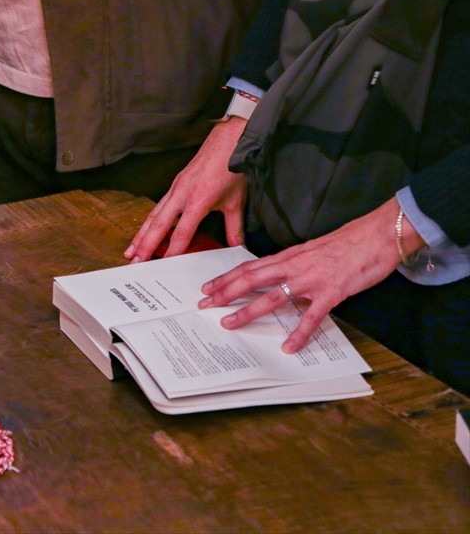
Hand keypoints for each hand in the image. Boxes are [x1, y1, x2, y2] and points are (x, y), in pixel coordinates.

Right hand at [125, 117, 248, 262]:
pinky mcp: (174, 185)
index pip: (181, 232)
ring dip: (141, 235)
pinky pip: (157, 207)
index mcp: (198, 200)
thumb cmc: (230, 170)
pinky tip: (142, 232)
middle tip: (136, 263)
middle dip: (146, 245)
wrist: (227, 142)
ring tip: (130, 252)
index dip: (172, 250)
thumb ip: (235, 228)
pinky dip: (147, 222)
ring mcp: (175, 189)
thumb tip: (239, 250)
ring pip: (153, 216)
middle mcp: (181, 195)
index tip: (164, 265)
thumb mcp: (236, 202)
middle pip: (158, 225)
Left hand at [198, 199, 418, 352]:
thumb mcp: (312, 251)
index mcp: (289, 256)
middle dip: (224, 293)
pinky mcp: (332, 292)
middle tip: (204, 305)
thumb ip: (294, 264)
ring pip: (272, 297)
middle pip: (250, 280)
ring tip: (230, 324)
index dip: (226, 278)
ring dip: (248, 312)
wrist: (378, 234)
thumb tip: (278, 277)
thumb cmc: (348, 242)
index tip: (207, 288)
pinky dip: (299, 334)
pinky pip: (312, 317)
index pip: (249, 267)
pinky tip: (288, 347)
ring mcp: (312, 279)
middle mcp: (294, 266)